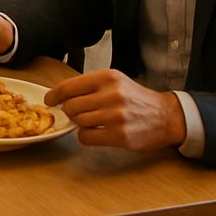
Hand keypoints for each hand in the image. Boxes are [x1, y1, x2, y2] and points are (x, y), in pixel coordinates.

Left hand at [45, 70, 187, 150]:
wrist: (166, 116)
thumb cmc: (136, 99)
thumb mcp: (115, 82)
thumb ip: (90, 86)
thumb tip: (60, 95)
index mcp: (107, 77)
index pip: (69, 86)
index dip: (55, 95)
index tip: (50, 100)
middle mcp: (111, 94)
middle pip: (71, 106)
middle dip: (71, 111)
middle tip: (79, 112)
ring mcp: (115, 116)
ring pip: (78, 121)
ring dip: (81, 123)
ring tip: (94, 121)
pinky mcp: (119, 135)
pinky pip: (86, 137)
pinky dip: (87, 136)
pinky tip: (97, 133)